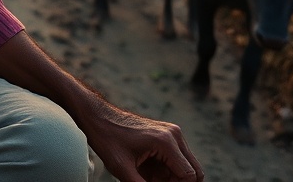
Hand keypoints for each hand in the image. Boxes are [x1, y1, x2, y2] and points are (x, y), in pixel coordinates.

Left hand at [85, 110, 202, 181]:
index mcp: (166, 141)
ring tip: (147, 178)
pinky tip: (147, 173)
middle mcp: (174, 135)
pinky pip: (176, 160)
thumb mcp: (123, 170)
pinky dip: (167, 172)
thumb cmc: (107, 140)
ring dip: (172, 179)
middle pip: (194, 172)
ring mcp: (171, 133)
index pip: (189, 176)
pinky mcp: (166, 135)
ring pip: (186, 167)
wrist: (97, 117)